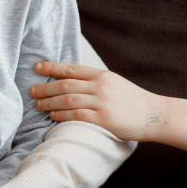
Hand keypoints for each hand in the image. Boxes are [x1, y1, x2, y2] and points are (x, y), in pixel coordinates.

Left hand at [29, 60, 164, 141]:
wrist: (155, 115)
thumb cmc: (133, 101)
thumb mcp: (115, 83)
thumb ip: (95, 81)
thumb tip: (71, 82)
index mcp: (102, 75)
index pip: (71, 68)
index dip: (51, 68)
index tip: (37, 68)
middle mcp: (100, 86)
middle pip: (65, 85)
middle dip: (45, 87)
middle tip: (32, 91)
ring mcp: (102, 102)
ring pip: (67, 100)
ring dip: (49, 102)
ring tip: (38, 105)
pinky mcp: (103, 119)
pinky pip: (76, 115)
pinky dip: (61, 115)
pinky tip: (52, 116)